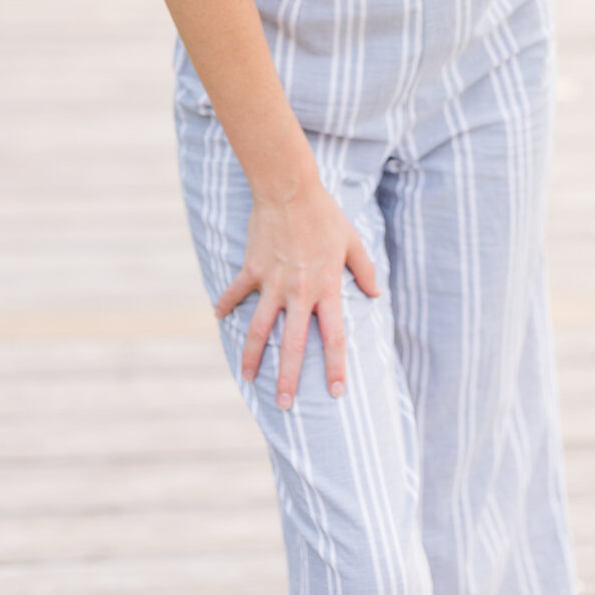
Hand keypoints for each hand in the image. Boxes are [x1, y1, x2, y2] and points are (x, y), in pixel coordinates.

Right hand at [215, 178, 380, 407]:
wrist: (290, 190)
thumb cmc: (325, 214)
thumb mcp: (352, 241)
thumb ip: (364, 269)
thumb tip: (376, 293)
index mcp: (327, 288)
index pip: (333, 337)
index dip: (335, 367)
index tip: (335, 392)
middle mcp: (299, 292)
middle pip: (292, 345)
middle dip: (287, 378)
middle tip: (284, 405)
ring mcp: (273, 283)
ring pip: (259, 330)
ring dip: (251, 356)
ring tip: (247, 377)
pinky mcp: (252, 270)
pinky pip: (236, 294)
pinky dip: (226, 305)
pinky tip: (219, 316)